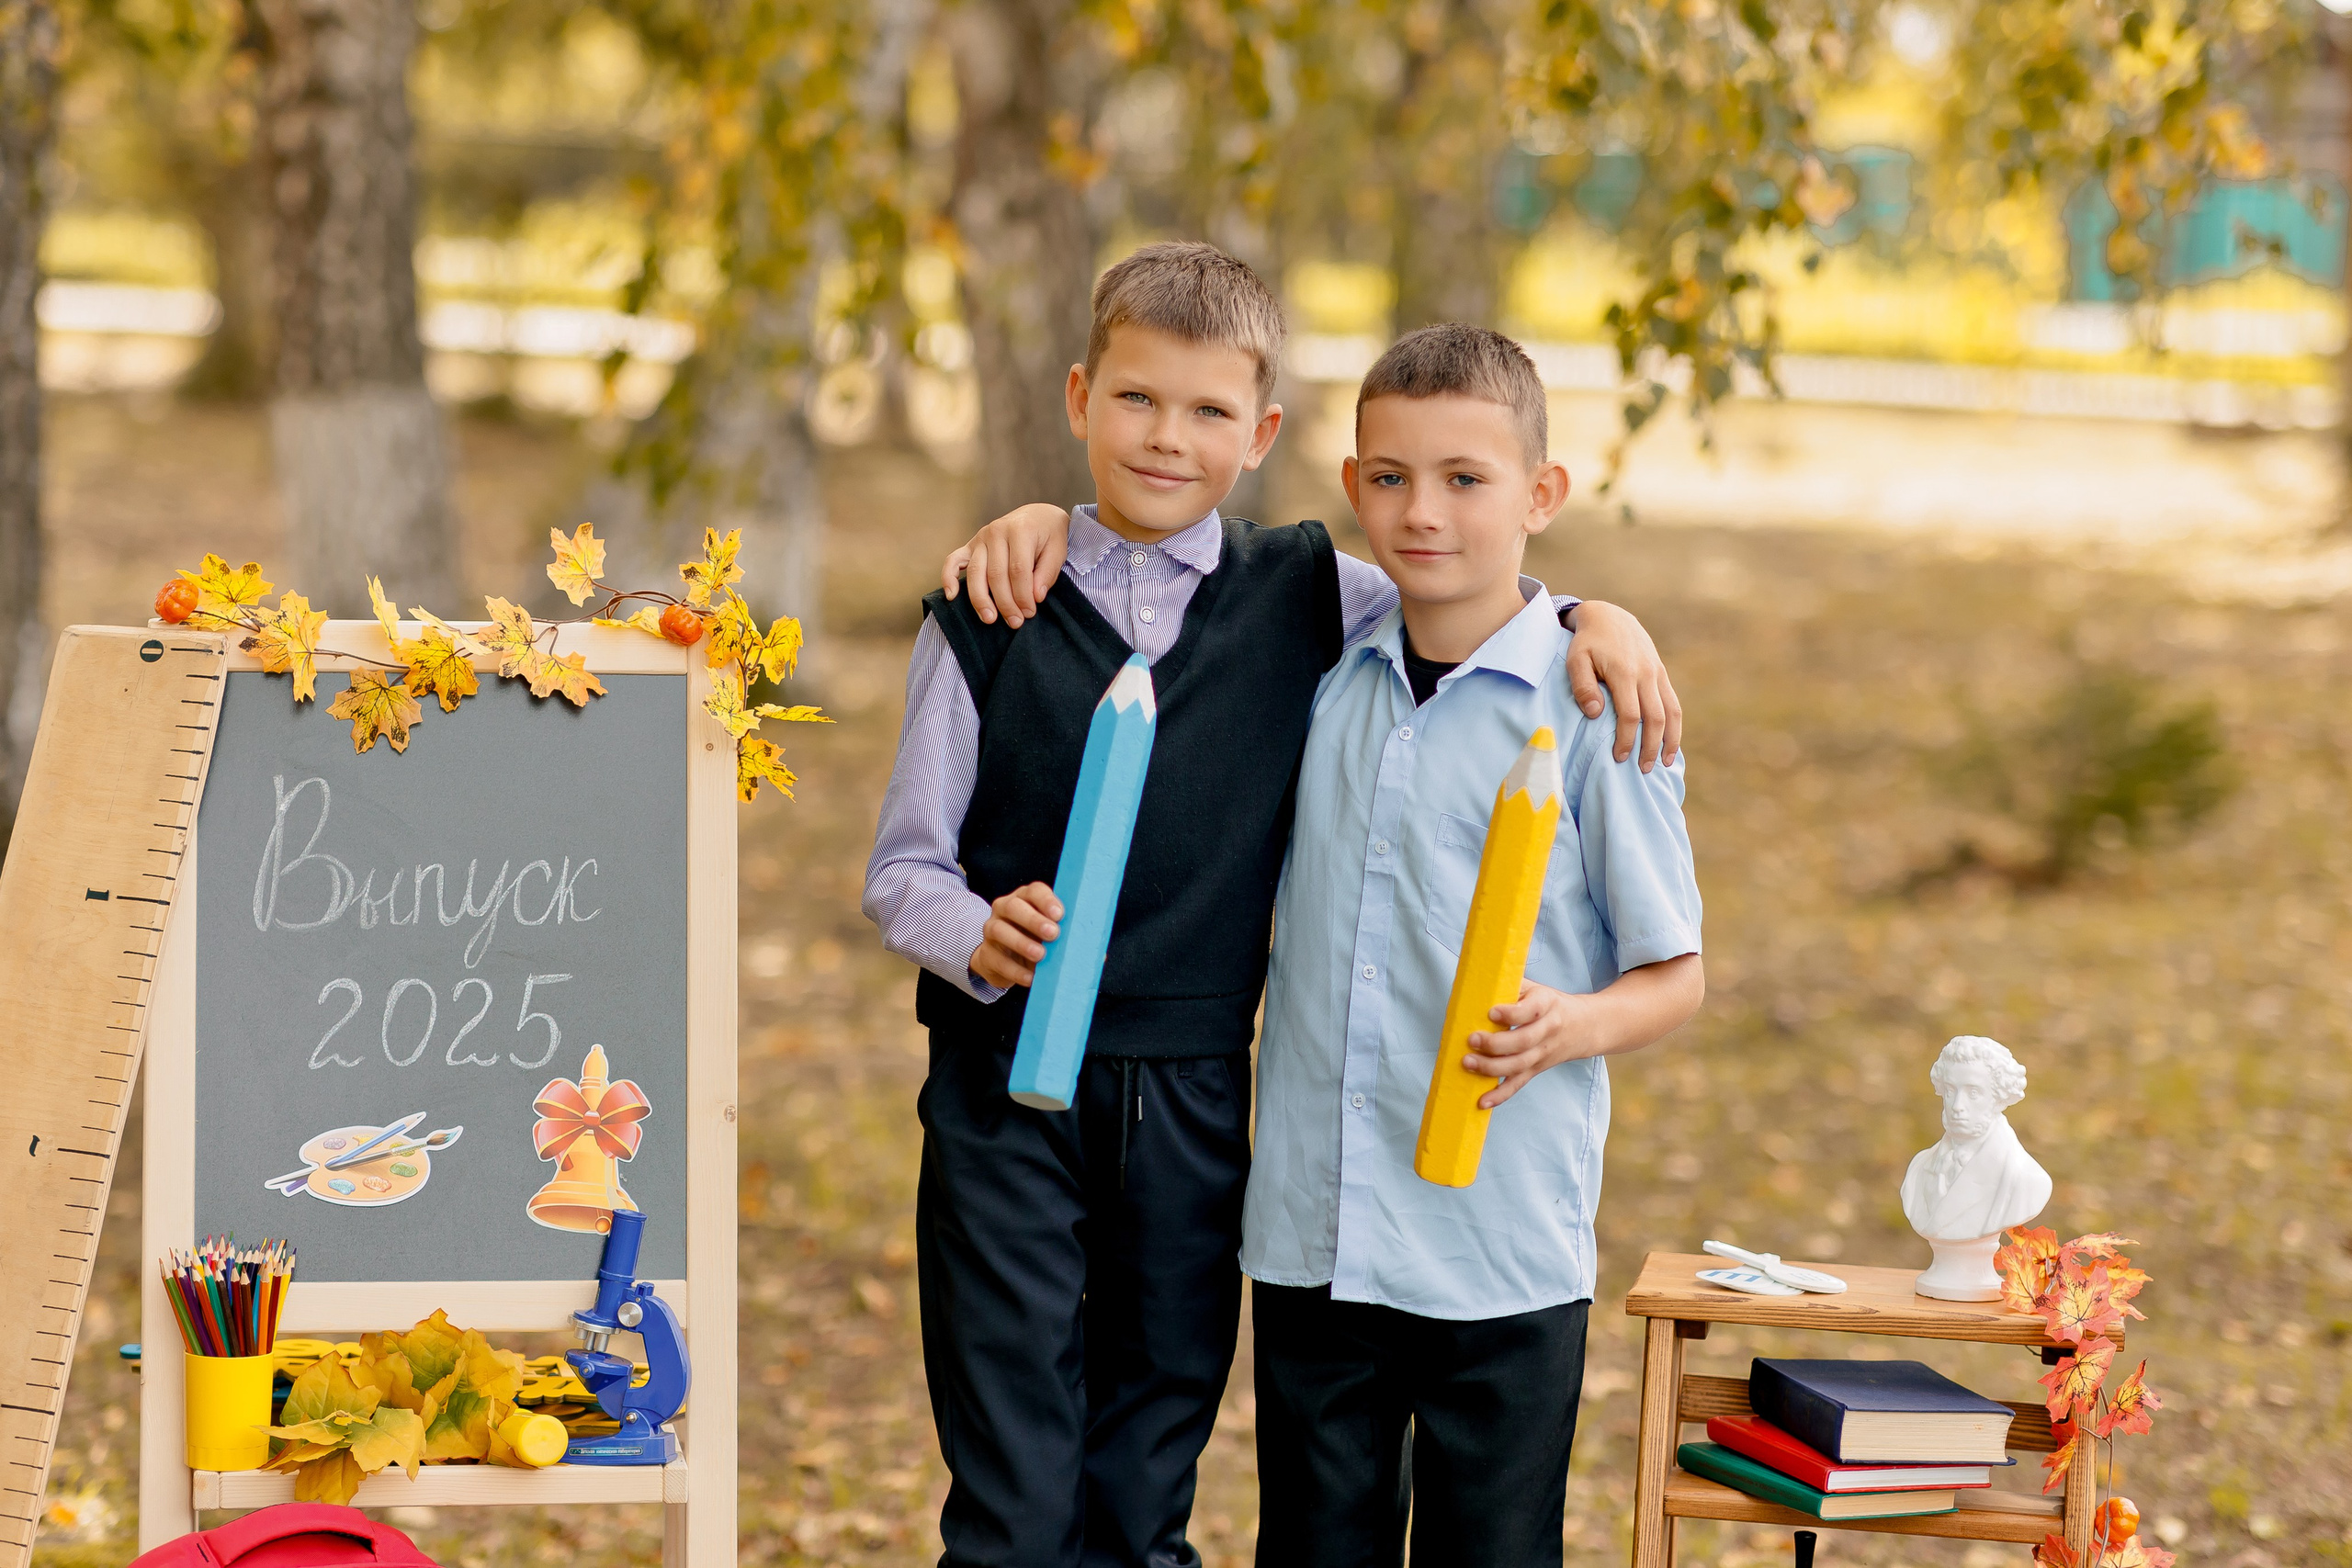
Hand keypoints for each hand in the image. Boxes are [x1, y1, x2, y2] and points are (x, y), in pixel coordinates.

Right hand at [942, 504, 1072, 627]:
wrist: (1038, 516)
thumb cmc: (1049, 535)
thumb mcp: (1058, 551)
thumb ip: (1047, 573)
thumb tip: (1035, 597)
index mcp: (1020, 530)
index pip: (1018, 570)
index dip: (1023, 595)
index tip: (1029, 613)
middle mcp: (996, 532)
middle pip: (996, 574)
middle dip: (1005, 603)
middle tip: (1015, 622)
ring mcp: (980, 538)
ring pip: (976, 573)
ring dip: (981, 599)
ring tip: (989, 619)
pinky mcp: (970, 545)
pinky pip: (953, 561)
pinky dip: (949, 578)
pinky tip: (952, 596)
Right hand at [969, 882, 1063, 989]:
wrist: (1005, 960)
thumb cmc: (1035, 939)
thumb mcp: (1047, 929)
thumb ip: (1059, 927)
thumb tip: (1080, 938)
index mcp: (1024, 898)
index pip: (1034, 891)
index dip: (1046, 901)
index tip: (1059, 915)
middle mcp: (1004, 909)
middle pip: (1013, 907)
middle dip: (1033, 920)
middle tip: (1053, 934)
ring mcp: (992, 930)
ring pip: (999, 930)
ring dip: (1021, 943)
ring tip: (1040, 955)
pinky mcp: (986, 954)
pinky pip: (998, 960)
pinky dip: (1016, 970)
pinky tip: (1030, 977)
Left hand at [1461, 981, 1600, 1108]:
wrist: (1585, 1026)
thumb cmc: (1549, 1003)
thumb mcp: (1535, 987)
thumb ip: (1510, 984)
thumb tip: (1476, 981)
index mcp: (1546, 1004)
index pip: (1531, 1010)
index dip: (1511, 1013)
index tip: (1491, 1012)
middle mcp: (1547, 1030)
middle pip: (1523, 1041)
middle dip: (1495, 1044)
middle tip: (1471, 1040)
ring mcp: (1542, 1053)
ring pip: (1519, 1065)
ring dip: (1492, 1068)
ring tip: (1468, 1063)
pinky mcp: (1536, 1069)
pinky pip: (1518, 1084)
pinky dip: (1500, 1095)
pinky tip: (1482, 1101)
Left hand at [1563, 600, 1681, 771]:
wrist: (1609, 617)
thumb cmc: (1587, 643)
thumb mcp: (1576, 660)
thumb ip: (1582, 686)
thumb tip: (1595, 713)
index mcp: (1624, 672)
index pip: (1630, 714)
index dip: (1626, 739)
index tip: (1619, 757)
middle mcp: (1646, 673)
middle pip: (1655, 718)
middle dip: (1650, 747)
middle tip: (1641, 770)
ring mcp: (1657, 673)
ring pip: (1671, 712)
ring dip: (1669, 740)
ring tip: (1662, 763)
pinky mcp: (1662, 674)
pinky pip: (1673, 703)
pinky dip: (1675, 725)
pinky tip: (1670, 743)